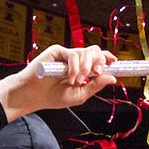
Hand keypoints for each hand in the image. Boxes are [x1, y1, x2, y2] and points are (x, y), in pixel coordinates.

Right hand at [0, 45, 119, 119]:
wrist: (33, 96)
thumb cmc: (53, 97)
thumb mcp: (79, 95)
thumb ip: (95, 86)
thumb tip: (112, 78)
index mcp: (83, 69)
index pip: (98, 59)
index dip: (107, 58)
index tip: (115, 62)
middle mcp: (76, 59)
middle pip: (95, 51)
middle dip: (99, 61)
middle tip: (96, 73)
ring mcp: (67, 55)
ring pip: (85, 52)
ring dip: (85, 68)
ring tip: (77, 81)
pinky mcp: (57, 51)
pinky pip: (73, 55)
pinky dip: (75, 67)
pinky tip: (70, 78)